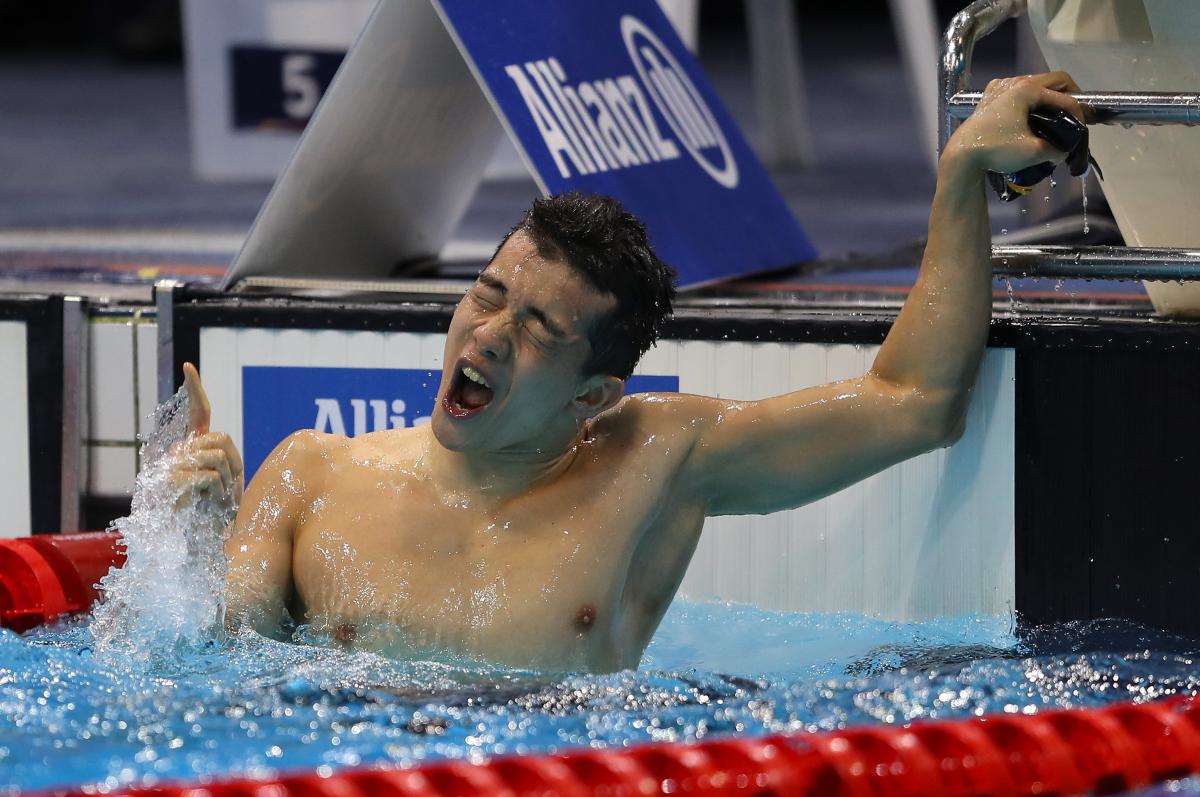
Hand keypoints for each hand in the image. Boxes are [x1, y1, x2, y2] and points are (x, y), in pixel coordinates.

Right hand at [168, 362, 244, 508]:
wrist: (193, 544)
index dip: (195, 390)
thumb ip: (220, 461)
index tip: (188, 367)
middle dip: (234, 463)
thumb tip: (221, 447)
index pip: (196, 414)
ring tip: (214, 499)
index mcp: (188, 449)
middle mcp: (176, 452)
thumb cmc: (208, 516)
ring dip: (226, 482)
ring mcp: (172, 465)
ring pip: (218, 457)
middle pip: (221, 439)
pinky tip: (205, 504)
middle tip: (226, 488)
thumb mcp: (220, 484)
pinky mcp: (172, 481)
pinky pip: (210, 476)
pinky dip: (216, 493)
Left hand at [946, 71, 1087, 175]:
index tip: (1083, 129)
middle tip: (1076, 115)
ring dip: (1050, 97)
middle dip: (1070, 96)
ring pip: (1036, 85)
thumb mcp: (1034, 152)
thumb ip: (1057, 149)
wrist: (961, 156)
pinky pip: (1018, 92)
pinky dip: (1031, 100)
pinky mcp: (990, 97)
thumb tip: (1063, 150)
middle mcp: (1014, 82)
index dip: (1079, 112)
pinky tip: (1033, 116)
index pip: (1065, 96)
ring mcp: (1000, 88)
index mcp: (1026, 89)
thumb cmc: (995, 150)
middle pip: (1054, 81)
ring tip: (1057, 117)